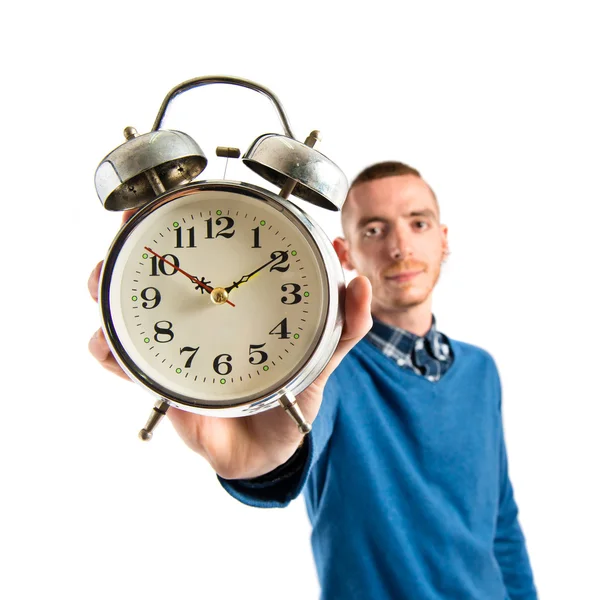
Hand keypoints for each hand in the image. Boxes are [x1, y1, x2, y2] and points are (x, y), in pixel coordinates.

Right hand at [89, 210, 371, 478]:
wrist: (269, 447)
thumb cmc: (292, 392)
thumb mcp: (323, 353)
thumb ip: (346, 322)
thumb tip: (359, 279)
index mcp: (237, 303)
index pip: (207, 253)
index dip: (183, 221)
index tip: (173, 195)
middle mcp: (199, 316)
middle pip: (153, 273)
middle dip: (132, 245)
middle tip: (132, 223)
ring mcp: (174, 344)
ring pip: (126, 308)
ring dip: (108, 290)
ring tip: (105, 281)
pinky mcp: (159, 379)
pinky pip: (123, 361)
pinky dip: (108, 349)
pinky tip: (108, 344)